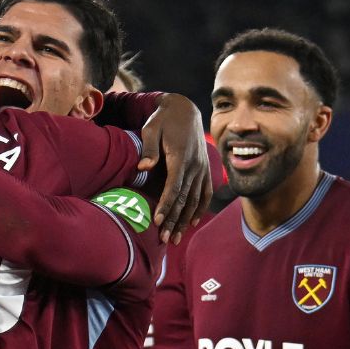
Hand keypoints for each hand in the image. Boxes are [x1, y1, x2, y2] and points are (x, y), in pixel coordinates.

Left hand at [137, 93, 211, 243]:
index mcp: (181, 156)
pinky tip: (191, 223)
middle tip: (164, 239)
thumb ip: (149, 149)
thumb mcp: (151, 128)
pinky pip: (205, 193)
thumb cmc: (163, 120)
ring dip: (185, 221)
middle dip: (174, 220)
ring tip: (175, 238)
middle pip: (184, 198)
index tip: (157, 221)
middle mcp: (195, 165)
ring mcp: (202, 168)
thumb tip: (144, 167)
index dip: (166, 205)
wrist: (185, 109)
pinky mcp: (205, 169)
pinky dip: (200, 209)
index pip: (174, 187)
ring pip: (195, 200)